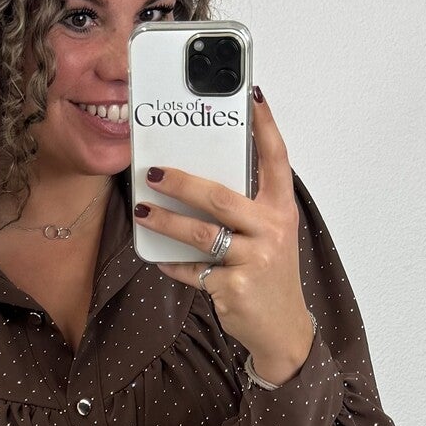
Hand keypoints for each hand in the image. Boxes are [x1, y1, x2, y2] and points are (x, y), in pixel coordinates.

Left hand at [140, 86, 315, 382]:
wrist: (283, 330)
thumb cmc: (270, 275)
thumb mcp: (270, 236)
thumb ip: (247, 208)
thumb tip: (200, 178)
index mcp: (281, 210)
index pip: (276, 159)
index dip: (265, 126)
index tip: (252, 95)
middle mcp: (272, 231)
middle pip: (220, 198)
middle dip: (181, 183)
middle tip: (153, 173)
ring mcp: (254, 261)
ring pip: (201, 234)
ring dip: (165, 221)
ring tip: (142, 211)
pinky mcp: (235, 289)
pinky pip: (193, 270)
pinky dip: (173, 264)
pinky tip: (159, 256)